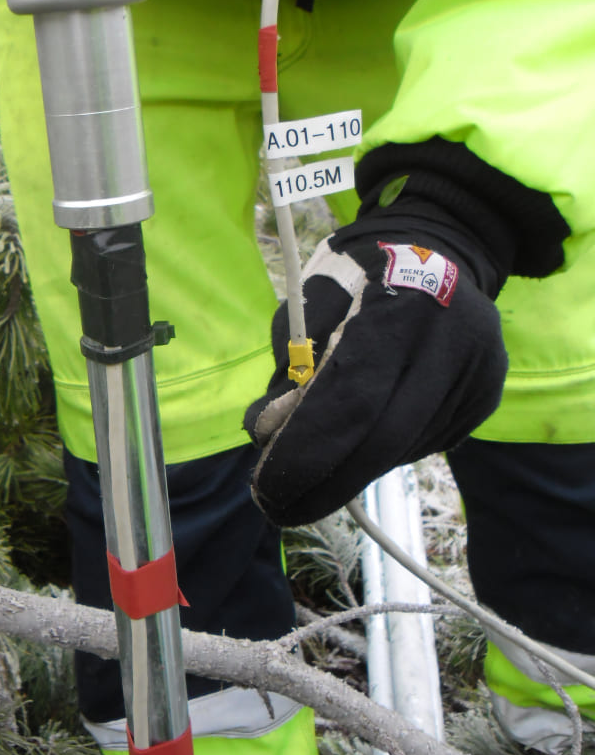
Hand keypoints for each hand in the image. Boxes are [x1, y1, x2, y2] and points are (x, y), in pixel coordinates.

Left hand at [244, 196, 508, 526]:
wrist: (437, 246)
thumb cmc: (356, 276)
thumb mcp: (309, 304)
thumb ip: (288, 370)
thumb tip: (267, 435)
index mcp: (397, 307)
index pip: (350, 400)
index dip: (306, 452)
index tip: (266, 487)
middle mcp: (448, 342)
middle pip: (384, 440)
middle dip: (326, 484)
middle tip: (280, 508)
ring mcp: (478, 372)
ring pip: (404, 448)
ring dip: (352, 468)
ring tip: (314, 467)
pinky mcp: (487, 394)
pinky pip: (427, 441)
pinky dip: (385, 451)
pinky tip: (364, 436)